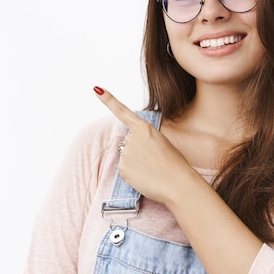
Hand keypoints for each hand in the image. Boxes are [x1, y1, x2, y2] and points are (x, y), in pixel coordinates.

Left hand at [93, 86, 196, 203]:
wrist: (177, 183)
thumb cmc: (175, 165)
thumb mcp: (163, 144)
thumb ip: (146, 141)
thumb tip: (133, 152)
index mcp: (145, 128)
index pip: (123, 111)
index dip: (108, 100)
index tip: (96, 89)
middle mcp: (132, 138)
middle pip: (129, 143)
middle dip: (138, 151)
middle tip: (154, 162)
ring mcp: (126, 153)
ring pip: (127, 158)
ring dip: (136, 164)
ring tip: (152, 170)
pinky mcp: (122, 169)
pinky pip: (125, 171)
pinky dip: (133, 175)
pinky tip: (145, 177)